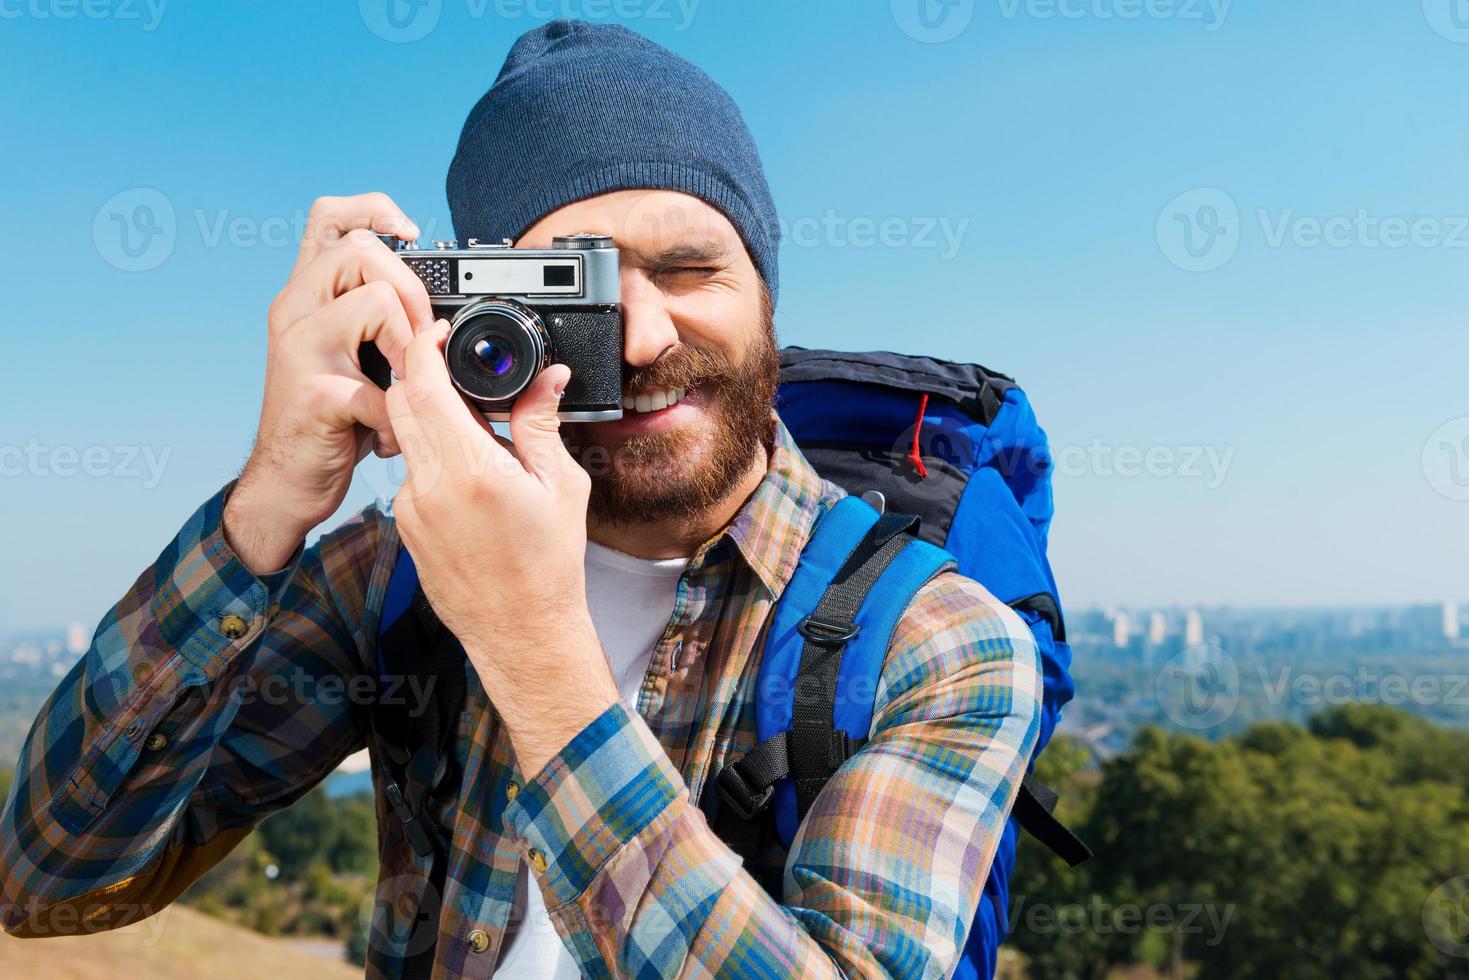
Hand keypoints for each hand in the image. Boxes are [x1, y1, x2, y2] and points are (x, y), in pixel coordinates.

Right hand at [224, 193, 434, 573]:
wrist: (287, 481)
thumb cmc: (328, 419)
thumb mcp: (352, 356)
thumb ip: (379, 322)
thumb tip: (439, 311)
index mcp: (308, 295)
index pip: (329, 217)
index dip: (374, 208)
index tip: (412, 231)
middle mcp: (295, 310)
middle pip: (361, 251)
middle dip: (411, 290)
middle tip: (419, 339)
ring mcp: (299, 350)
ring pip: (373, 303)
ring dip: (408, 347)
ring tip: (405, 386)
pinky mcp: (314, 395)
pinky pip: (378, 388)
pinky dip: (398, 419)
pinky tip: (392, 438)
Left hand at [387, 321, 618, 772]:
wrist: (522, 633)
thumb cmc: (548, 567)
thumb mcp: (561, 486)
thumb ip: (541, 424)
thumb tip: (549, 378)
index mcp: (470, 470)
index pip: (424, 386)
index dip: (424, 346)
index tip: (437, 329)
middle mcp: (428, 487)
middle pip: (401, 402)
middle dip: (423, 376)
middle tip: (459, 371)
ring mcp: (409, 509)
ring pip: (404, 435)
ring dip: (430, 419)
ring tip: (477, 432)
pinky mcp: (404, 526)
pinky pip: (409, 471)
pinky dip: (433, 456)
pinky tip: (469, 475)